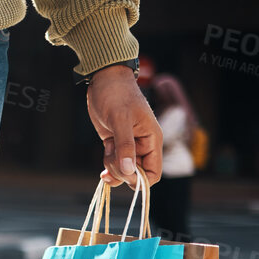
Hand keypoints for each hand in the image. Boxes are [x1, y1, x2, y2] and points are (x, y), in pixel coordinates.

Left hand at [85, 65, 162, 185]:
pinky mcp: (116, 143)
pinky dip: (108, 165)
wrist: (104, 80)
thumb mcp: (120, 119)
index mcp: (152, 139)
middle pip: (137, 174)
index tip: (124, 171)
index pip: (154, 172)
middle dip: (122, 172)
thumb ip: (125, 146)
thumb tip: (128, 170)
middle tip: (110, 155)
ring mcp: (129, 145)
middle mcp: (143, 145)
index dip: (140, 178)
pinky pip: (115, 163)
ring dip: (113, 168)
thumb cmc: (116, 94)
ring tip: (107, 149)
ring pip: (124, 170)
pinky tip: (104, 158)